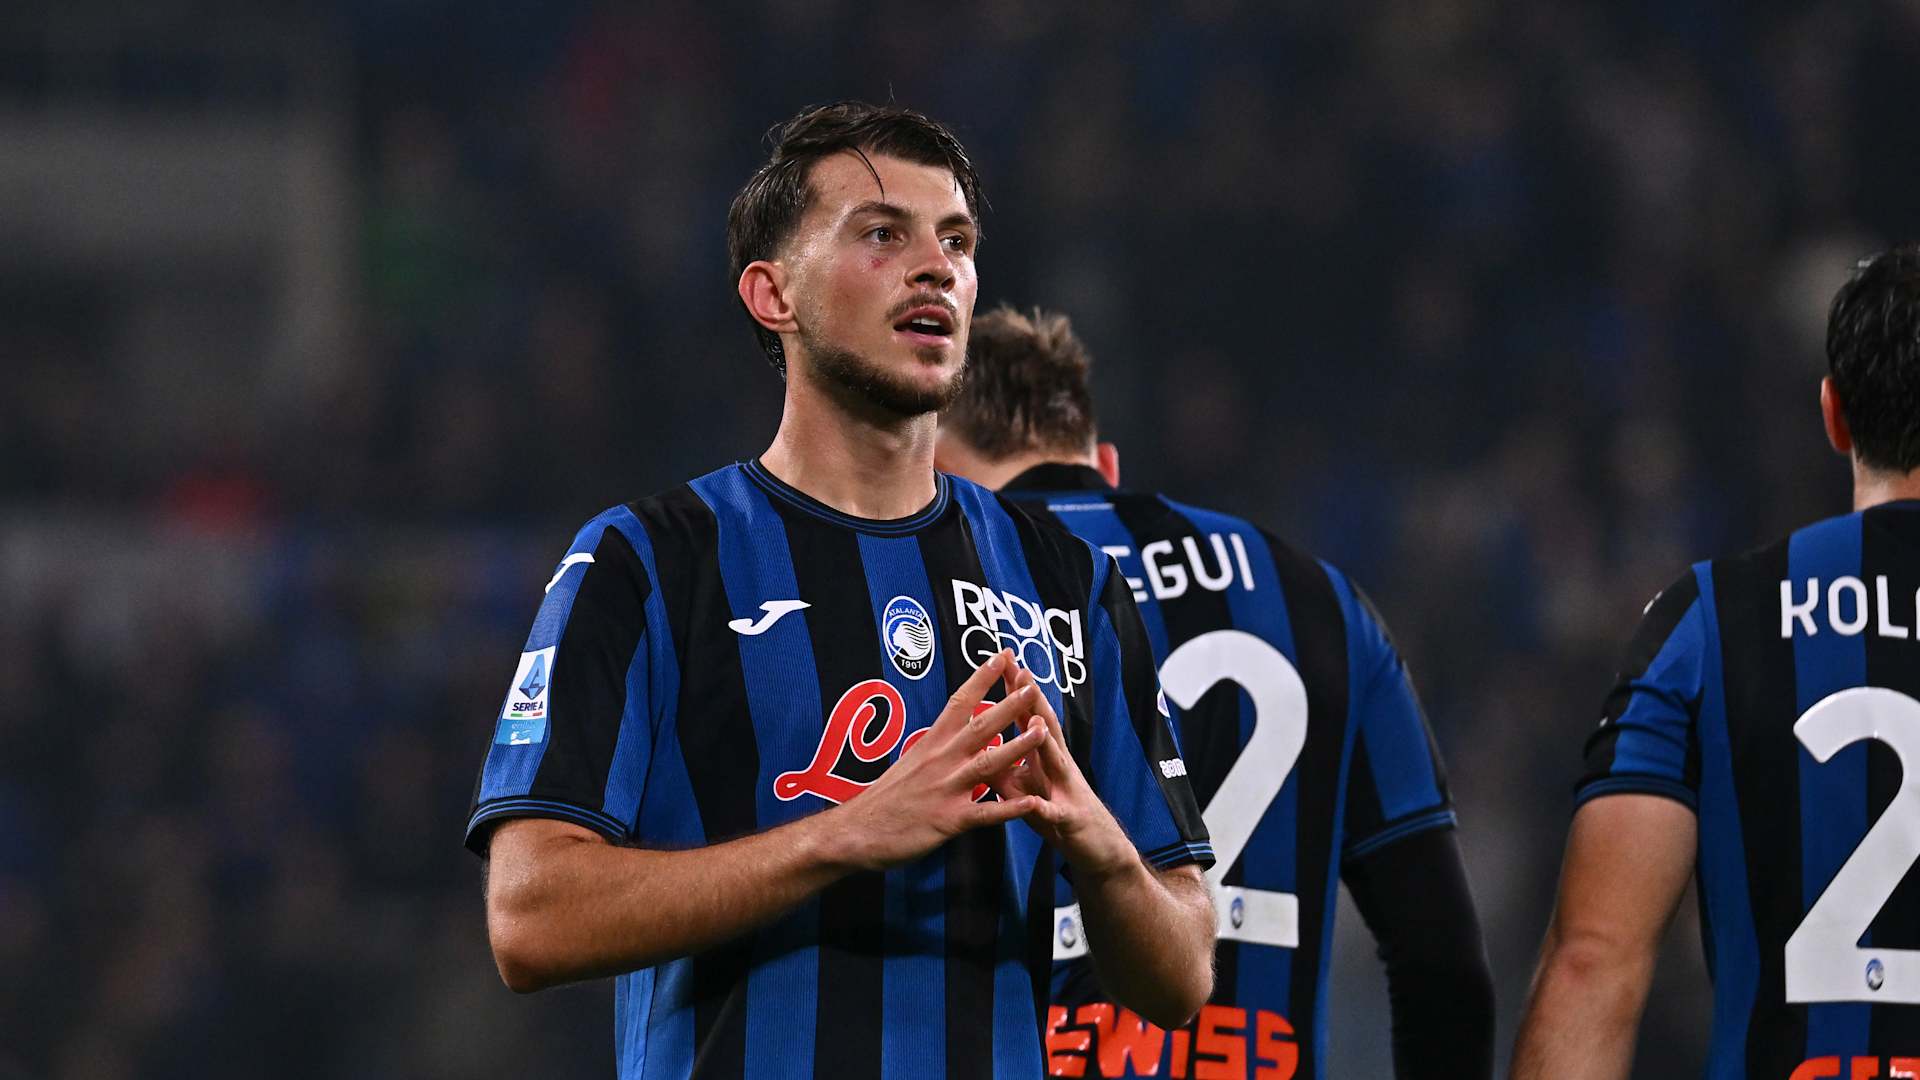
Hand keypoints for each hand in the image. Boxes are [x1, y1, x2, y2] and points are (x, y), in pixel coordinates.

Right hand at [829, 650, 1049, 870]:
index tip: (1002, 655)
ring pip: (988, 764)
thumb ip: (936, 748)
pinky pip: (984, 814)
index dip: (982, 678)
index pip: (959, 702)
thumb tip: (953, 733)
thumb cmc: (883, 799)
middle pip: (980, 727)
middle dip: (1009, 705)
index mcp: (931, 743)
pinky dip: (1008, 809)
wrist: (855, 832)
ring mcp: (945, 789)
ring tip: (1043, 732)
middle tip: (1032, 685)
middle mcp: (940, 760)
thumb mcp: (909, 762)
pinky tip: (1031, 803)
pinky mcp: (948, 820)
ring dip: (1017, 747)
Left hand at [988, 663, 1137, 882]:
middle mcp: (1058, 765)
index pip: (1027, 716)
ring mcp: (1066, 789)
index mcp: (1044, 755)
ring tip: (1035, 721)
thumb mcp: (1025, 787)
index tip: (1003, 661)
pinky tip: (1037, 804)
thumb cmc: (1057, 810)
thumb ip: (1002, 768)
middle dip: (1032, 701)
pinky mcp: (1069, 819)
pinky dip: (1046, 809)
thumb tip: (975, 750)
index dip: (1016, 690)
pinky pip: (1055, 814)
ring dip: (1046, 741)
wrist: (1096, 846)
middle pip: (1044, 728)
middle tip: (1021, 672)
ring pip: (1055, 761)